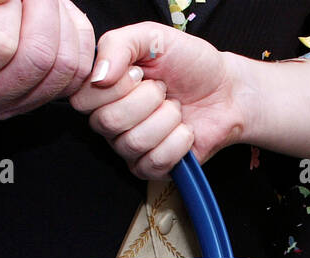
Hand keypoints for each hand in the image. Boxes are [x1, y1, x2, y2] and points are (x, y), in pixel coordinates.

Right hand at [69, 22, 245, 178]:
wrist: (226, 91)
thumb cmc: (188, 63)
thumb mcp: (151, 37)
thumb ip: (117, 45)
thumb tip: (98, 76)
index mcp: (102, 91)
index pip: (83, 100)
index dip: (116, 86)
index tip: (140, 72)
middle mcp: (110, 121)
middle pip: (108, 122)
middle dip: (146, 100)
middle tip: (163, 89)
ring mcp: (129, 148)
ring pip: (133, 143)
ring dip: (166, 119)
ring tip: (176, 108)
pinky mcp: (152, 169)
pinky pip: (155, 162)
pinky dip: (178, 141)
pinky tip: (185, 130)